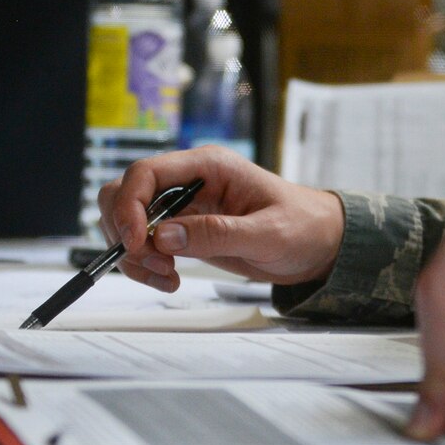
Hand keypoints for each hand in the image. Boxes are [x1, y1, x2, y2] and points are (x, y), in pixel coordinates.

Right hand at [99, 146, 344, 290]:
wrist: (319, 244)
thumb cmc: (303, 227)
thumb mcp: (267, 234)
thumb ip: (217, 233)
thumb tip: (164, 236)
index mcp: (209, 165)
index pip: (146, 172)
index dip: (130, 206)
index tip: (138, 244)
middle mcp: (189, 181)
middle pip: (125, 193)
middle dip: (126, 230)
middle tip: (153, 264)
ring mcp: (183, 206)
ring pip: (129, 221)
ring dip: (135, 253)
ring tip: (166, 277)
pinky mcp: (183, 231)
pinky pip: (145, 244)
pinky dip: (145, 265)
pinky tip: (170, 279)